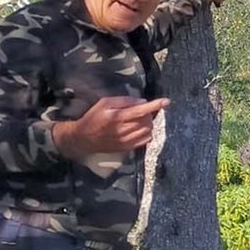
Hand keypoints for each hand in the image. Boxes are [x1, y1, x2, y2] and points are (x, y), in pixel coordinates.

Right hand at [52, 97, 168, 156]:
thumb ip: (124, 101)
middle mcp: (122, 130)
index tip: (166, 101)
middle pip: (146, 120)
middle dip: (148, 114)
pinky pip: (145, 140)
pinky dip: (147, 133)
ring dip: (148, 123)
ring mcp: (126, 141)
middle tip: (140, 111)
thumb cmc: (94, 117)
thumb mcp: (104, 103)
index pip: (140, 111)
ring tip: (139, 120)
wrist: (83, 138)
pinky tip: (139, 129)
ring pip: (148, 130)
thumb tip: (142, 102)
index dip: (154, 105)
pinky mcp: (127, 148)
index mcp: (116, 117)